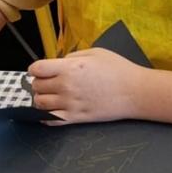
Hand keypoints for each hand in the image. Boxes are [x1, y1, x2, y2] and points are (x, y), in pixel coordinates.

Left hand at [27, 48, 145, 122]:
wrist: (135, 92)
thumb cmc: (119, 69)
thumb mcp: (96, 53)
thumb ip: (73, 56)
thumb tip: (60, 63)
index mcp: (69, 67)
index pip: (36, 69)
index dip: (36, 69)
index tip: (42, 70)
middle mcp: (65, 86)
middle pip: (36, 86)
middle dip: (40, 83)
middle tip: (49, 82)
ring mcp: (69, 104)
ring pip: (39, 104)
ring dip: (42, 99)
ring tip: (52, 96)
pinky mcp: (75, 118)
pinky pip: (50, 120)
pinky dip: (46, 116)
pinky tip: (52, 110)